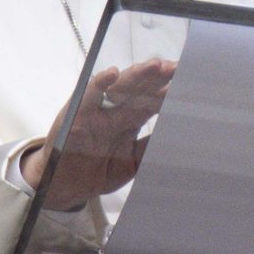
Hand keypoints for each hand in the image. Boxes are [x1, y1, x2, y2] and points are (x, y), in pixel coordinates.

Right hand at [23, 59, 174, 209]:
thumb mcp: (131, 162)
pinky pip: (88, 96)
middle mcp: (115, 111)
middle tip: (175, 68)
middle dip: (157, 78)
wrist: (66, 187)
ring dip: (136, 76)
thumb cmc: (98, 171)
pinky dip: (99, 84)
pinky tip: (112, 74)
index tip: (187, 83)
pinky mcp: (77, 114)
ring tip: (154, 66)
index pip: (152, 102)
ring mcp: (97, 111)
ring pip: (119, 88)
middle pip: (139, 90)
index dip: (168, 93)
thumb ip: (149, 148)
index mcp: (129, 120)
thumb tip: (178, 137)